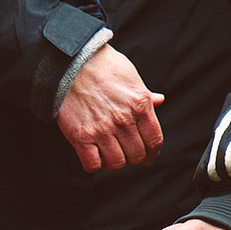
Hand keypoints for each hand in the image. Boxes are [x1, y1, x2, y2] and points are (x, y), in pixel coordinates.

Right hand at [57, 44, 164, 172]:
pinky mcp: (81, 137)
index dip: (152, 154)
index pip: (154, 140)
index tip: (147, 157)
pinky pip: (93, 165)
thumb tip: (160, 100)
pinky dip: (95, 165)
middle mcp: (123, 120)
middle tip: (125, 155)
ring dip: (114, 163)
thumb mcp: (131, 77)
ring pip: (116, 163)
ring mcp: (102, 130)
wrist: (71, 64)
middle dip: (132, 159)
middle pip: (136, 155)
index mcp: (140, 105)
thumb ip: (145, 94)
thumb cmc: (101, 67)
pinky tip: (93, 156)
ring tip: (109, 156)